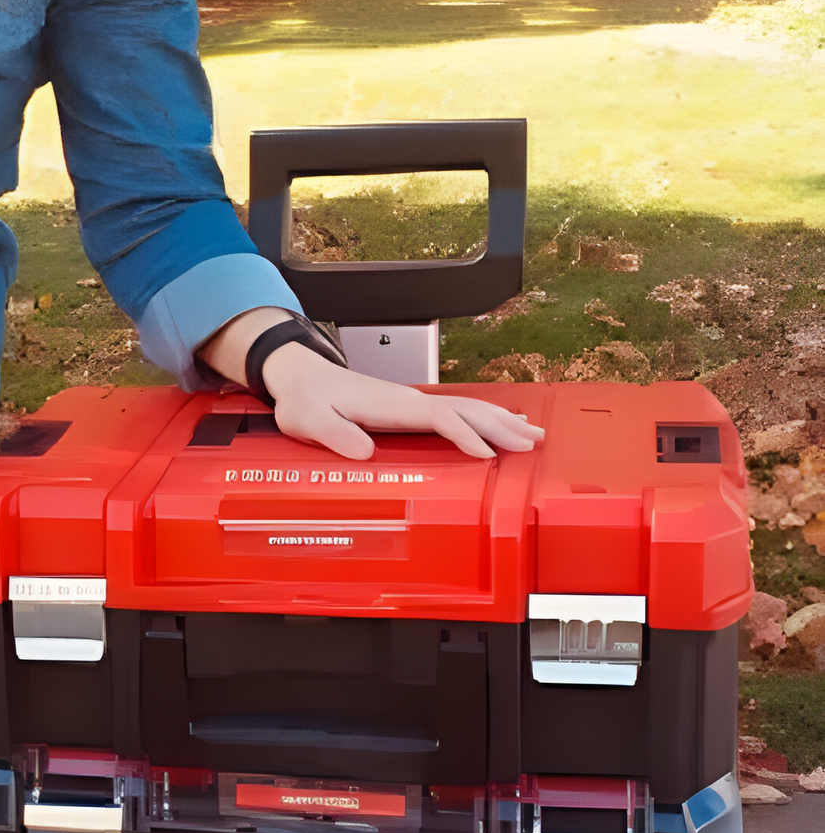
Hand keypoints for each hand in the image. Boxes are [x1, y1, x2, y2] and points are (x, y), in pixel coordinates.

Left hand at [262, 345, 544, 459]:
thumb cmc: (304, 398)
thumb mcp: (310, 419)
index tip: (488, 456)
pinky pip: (454, 412)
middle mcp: (407, 400)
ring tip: (532, 434)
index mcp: (391, 404)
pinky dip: (482, 418)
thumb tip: (365, 451)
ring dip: (499, 420)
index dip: (465, 435)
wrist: (297, 376)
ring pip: (465, 408)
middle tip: (534, 443)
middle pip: (465, 409)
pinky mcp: (407, 409)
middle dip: (500, 426)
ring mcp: (410, 403)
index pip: (440, 417)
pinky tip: (495, 425)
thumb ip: (335, 434)